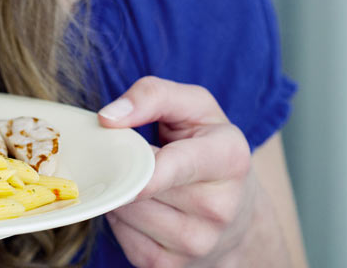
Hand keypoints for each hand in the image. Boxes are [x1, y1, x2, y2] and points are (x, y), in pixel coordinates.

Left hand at [99, 76, 254, 267]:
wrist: (238, 209)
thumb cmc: (208, 146)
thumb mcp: (194, 107)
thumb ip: (153, 95)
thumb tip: (108, 118)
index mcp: (229, 158)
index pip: (171, 165)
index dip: (135, 159)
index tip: (112, 141)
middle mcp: (220, 206)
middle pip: (139, 187)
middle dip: (124, 167)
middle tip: (133, 156)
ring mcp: (199, 243)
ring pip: (126, 212)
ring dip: (119, 193)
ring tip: (141, 181)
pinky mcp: (172, 266)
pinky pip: (122, 238)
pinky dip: (121, 219)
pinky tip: (141, 207)